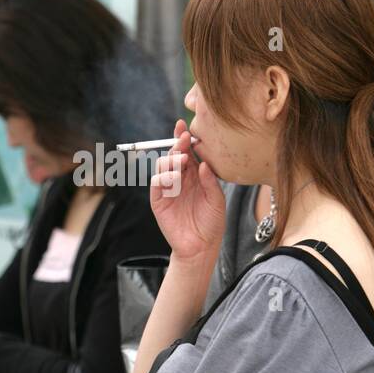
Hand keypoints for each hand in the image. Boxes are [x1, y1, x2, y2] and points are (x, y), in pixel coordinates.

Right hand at [150, 119, 225, 263]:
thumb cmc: (212, 223)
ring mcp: (168, 189)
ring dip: (171, 160)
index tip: (184, 125)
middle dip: (177, 144)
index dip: (184, 139)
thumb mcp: (217, 200)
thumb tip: (204, 163)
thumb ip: (210, 181)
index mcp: (194, 175)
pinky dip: (163, 178)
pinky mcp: (159, 201)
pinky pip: (157, 184)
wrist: (201, 247)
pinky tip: (174, 177)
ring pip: (163, 166)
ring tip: (182, 159)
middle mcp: (180, 179)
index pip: (187, 152)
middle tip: (184, 138)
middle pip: (173, 155)